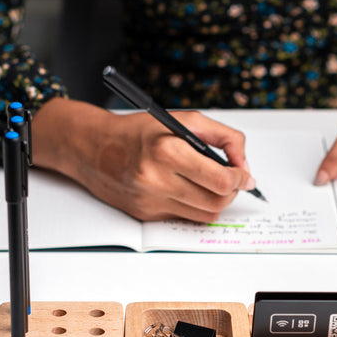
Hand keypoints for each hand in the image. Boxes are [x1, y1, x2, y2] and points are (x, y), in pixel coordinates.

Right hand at [32, 98, 254, 221]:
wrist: (93, 148)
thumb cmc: (139, 131)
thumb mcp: (183, 119)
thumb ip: (223, 137)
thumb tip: (244, 166)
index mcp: (168, 151)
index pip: (221, 180)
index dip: (240, 179)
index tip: (243, 175)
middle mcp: (157, 180)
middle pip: (216, 203)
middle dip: (231, 193)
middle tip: (231, 181)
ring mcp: (151, 201)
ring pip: (204, 215)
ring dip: (215, 202)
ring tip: (210, 184)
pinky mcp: (146, 215)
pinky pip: (184, 217)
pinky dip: (193, 206)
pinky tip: (186, 190)